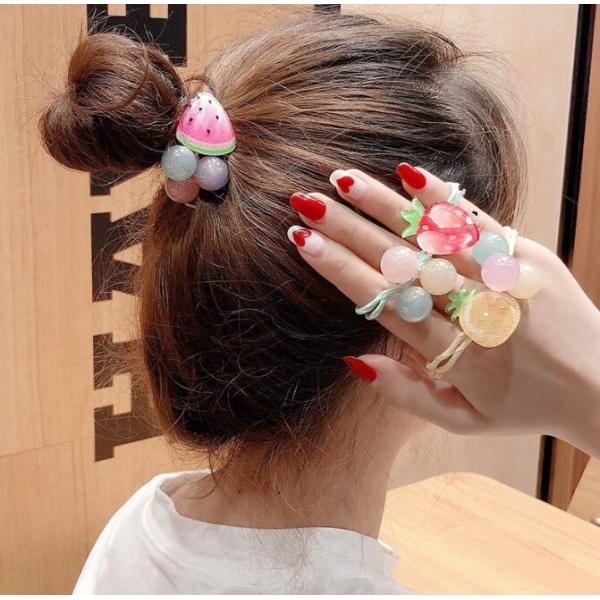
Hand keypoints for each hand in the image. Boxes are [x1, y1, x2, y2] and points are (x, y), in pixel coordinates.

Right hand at [287, 165, 599, 457]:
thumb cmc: (524, 406)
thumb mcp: (462, 421)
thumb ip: (406, 394)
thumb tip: (353, 359)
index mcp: (456, 356)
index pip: (386, 302)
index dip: (341, 270)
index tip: (305, 242)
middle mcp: (478, 313)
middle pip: (403, 264)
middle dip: (349, 230)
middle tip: (307, 202)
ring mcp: (507, 280)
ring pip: (436, 237)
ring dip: (387, 205)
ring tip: (343, 179)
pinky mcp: (531, 257)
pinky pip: (482, 223)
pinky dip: (444, 200)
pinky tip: (410, 174)